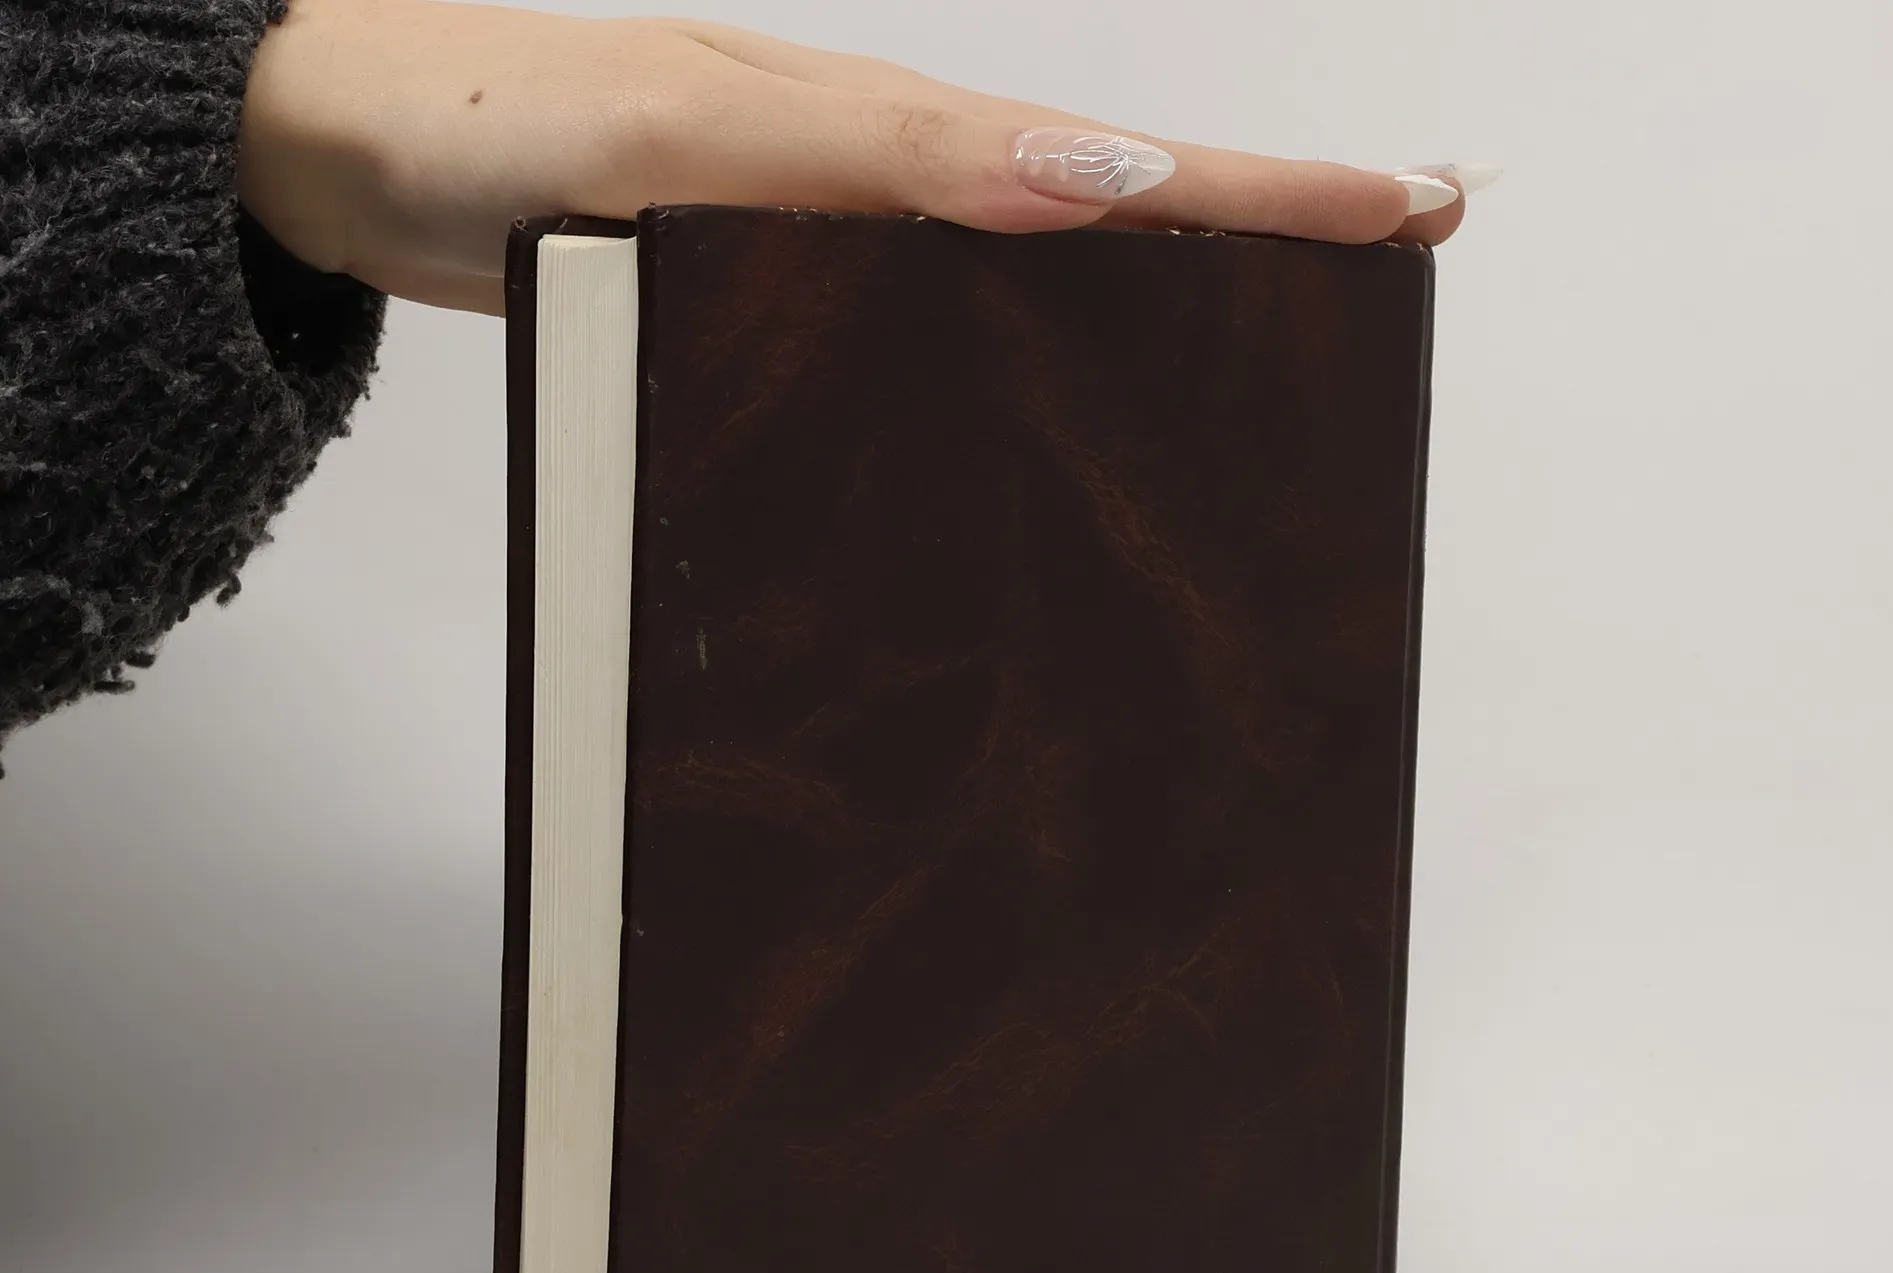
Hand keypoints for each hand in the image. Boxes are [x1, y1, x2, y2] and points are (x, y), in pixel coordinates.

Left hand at [240, 3, 1472, 314]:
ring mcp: (831, 243)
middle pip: (1110, 209)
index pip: (1120, 161)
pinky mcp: (775, 296)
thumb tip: (1094, 187)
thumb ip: (882, 164)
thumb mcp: (689, 134)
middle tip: (1400, 245)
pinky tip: (1052, 386)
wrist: (345, 152)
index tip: (1411, 203)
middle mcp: (876, 187)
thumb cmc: (484, 129)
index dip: (1270, 190)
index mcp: (880, 136)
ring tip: (1281, 328)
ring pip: (1033, 271)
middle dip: (1264, 230)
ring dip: (1163, 293)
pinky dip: (1026, 341)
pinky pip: (933, 321)